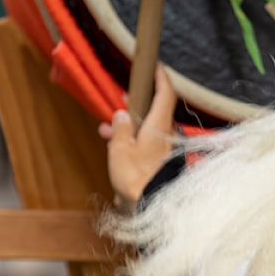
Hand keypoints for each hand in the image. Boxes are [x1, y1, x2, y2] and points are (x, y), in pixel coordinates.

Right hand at [99, 63, 178, 209]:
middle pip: (154, 113)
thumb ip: (120, 129)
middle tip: (117, 104)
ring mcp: (166, 152)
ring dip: (129, 129)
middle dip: (133, 108)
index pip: (166, 94)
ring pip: (147, 131)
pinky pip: (148, 147)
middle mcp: (167, 137)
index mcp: (159, 126)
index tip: (156, 66)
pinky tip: (116, 150)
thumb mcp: (120, 149)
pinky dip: (134, 143)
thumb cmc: (136, 177)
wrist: (152, 208)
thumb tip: (120, 115)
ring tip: (106, 132)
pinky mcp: (163, 166)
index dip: (161, 78)